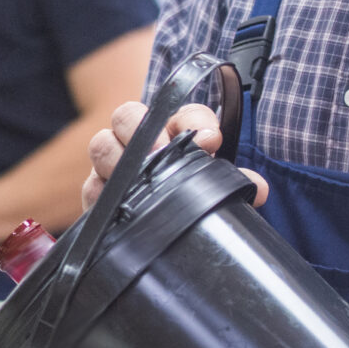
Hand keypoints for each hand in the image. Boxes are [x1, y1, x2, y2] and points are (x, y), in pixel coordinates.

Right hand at [81, 99, 266, 210]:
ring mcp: (111, 166)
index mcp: (172, 131)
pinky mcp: (95, 195)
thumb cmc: (184, 197)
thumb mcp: (212, 185)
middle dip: (141, 128)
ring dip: (118, 158)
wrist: (154, 234)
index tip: (212, 140)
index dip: (196, 121)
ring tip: (138, 178)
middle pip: (126, 114)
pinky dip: (103, 194)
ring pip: (102, 144)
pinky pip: (91, 187)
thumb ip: (233, 182)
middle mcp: (137, 140)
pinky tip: (121, 206)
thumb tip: (257, 188)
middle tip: (161, 152)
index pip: (184, 113)